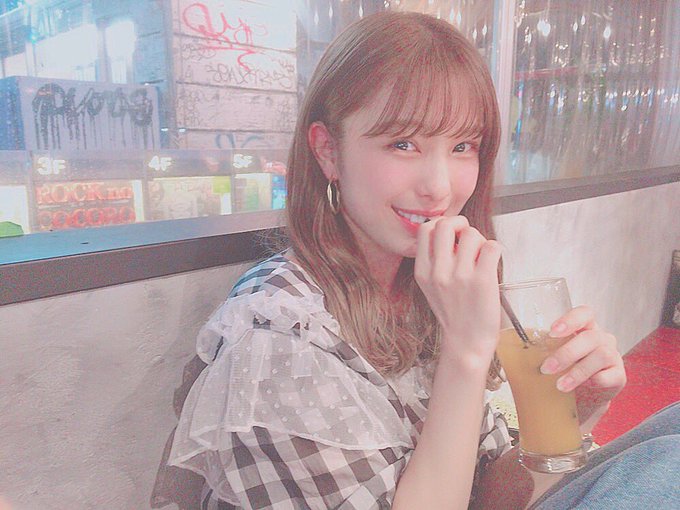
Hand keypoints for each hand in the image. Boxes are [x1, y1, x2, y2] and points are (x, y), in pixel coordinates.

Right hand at [414, 216, 503, 363]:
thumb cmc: (454, 314)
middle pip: (446, 224)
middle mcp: (439, 272)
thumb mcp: (431, 287)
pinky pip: (492, 246)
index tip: (451, 233)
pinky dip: (495, 250)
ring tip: (481, 257)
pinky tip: (491, 263)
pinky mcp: (482, 280)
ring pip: (472, 234)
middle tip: (468, 237)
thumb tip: (450, 231)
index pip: (424, 230)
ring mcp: (460, 276)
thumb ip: (434, 261)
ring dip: (480, 241)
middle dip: (461, 224)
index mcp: (423, 272)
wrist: (466, 342)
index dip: (441, 224)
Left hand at [539, 306, 626, 432]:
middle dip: (566, 353)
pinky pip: (611, 376)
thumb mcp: (546, 356)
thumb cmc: (560, 373)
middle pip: (590, 337)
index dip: (570, 320)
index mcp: (584, 328)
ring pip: (601, 356)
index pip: (584, 313)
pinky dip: (595, 382)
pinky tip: (583, 389)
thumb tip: (501, 342)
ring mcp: (612, 357)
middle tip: (547, 368)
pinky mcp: (619, 377)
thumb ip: (533, 347)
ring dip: (577, 371)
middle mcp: (601, 339)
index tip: (552, 332)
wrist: (577, 402)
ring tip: (559, 385)